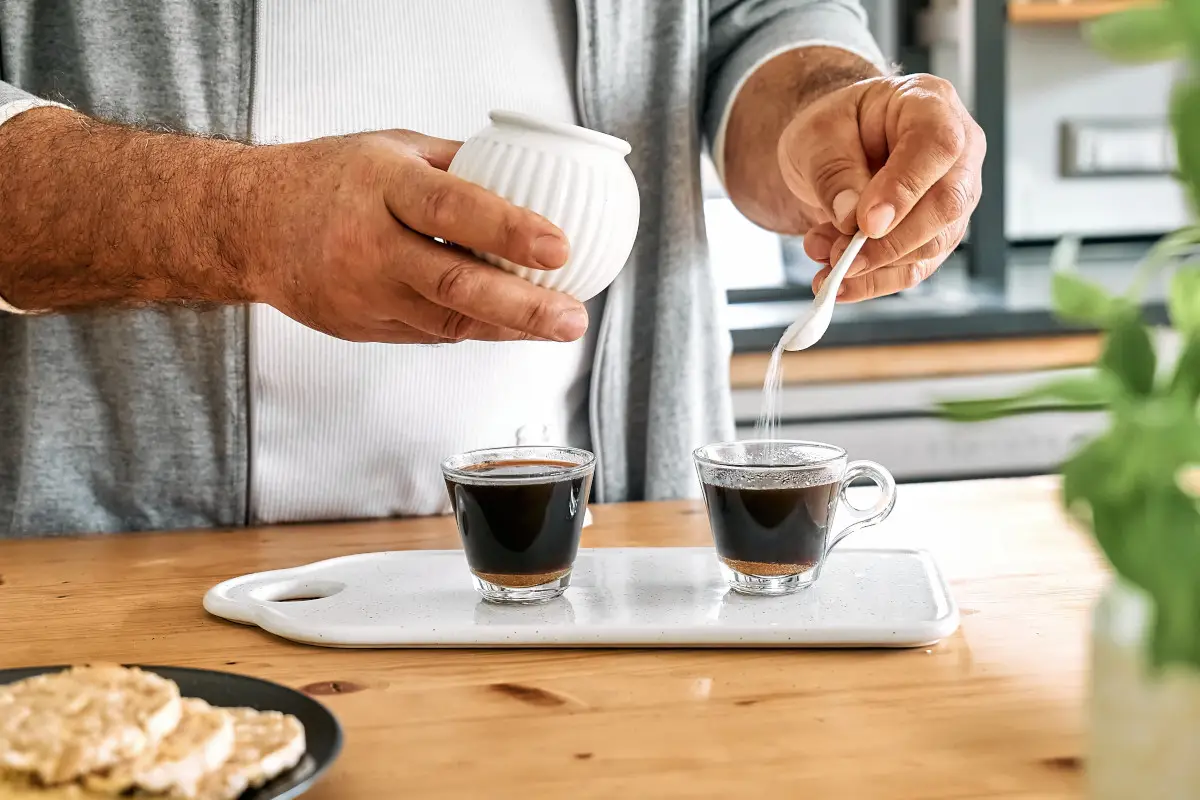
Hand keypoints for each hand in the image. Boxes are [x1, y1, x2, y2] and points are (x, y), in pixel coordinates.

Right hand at [239, 129, 584, 342]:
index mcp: (380, 185)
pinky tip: (509, 326)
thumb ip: (454, 164)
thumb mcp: (388, 148)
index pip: (451, 209)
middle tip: (574, 318)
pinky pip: (428, 333)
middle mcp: (368, 243)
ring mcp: (360, 293)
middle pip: (454, 285)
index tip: (560, 246)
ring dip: (509, 328)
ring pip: (446, 321)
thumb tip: (527, 170)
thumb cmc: (325, 177)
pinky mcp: (357, 327)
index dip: (508, 231)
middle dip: (523, 307)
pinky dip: (472, 330)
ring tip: (558, 326)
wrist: (246, 224)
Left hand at [777, 74, 984, 301]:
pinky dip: (874, 282)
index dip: (905, 189)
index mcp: (930, 105)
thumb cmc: (834, 129)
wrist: (835, 148)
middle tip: (839, 257)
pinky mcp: (938, 235)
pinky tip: (840, 282)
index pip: (937, 146)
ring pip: (932, 245)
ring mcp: (954, 196)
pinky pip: (915, 268)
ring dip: (874, 265)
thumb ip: (834, 173)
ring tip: (825, 258)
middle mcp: (957, 152)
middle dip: (889, 242)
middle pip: (946, 204)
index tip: (866, 223)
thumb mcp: (816, 136)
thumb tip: (852, 220)